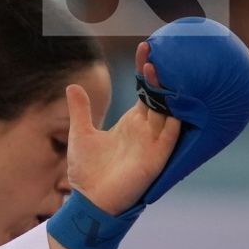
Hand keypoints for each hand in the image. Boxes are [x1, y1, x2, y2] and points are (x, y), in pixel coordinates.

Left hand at [63, 41, 181, 215]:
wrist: (88, 201)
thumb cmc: (88, 172)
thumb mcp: (80, 134)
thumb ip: (80, 110)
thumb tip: (72, 86)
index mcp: (132, 122)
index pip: (145, 90)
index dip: (146, 70)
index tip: (146, 48)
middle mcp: (146, 129)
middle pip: (158, 96)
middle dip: (157, 74)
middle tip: (154, 51)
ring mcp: (153, 142)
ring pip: (167, 111)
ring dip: (164, 91)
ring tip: (158, 68)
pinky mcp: (155, 158)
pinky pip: (171, 136)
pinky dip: (174, 120)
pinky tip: (176, 103)